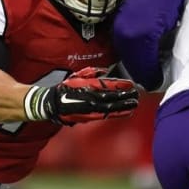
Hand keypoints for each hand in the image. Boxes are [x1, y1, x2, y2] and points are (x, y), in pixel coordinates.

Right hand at [24, 67, 138, 125]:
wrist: (53, 104)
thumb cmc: (66, 88)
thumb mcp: (77, 76)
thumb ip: (90, 72)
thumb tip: (103, 71)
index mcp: (87, 86)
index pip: (107, 85)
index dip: (119, 85)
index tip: (130, 84)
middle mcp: (90, 98)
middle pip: (111, 98)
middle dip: (124, 96)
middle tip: (136, 95)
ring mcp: (90, 108)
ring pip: (110, 108)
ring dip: (123, 106)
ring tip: (134, 104)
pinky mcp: (89, 117)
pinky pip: (106, 115)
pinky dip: (116, 114)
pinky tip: (125, 112)